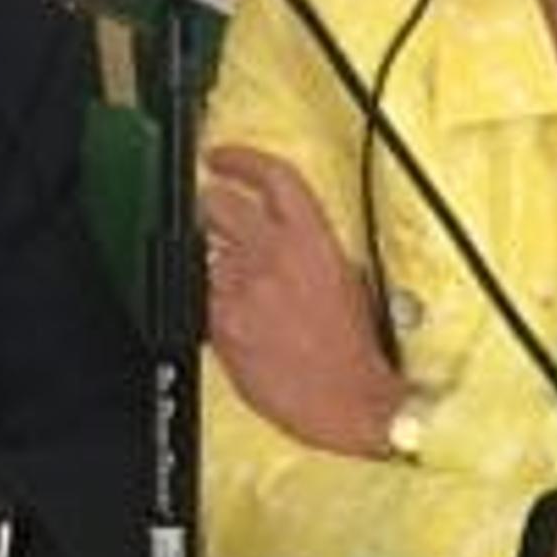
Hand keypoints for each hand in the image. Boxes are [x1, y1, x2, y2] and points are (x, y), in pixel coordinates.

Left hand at [202, 144, 406, 457]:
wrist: (348, 401)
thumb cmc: (355, 352)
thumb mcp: (350, 282)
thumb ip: (312, 251)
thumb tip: (288, 238)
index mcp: (314, 241)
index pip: (272, 177)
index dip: (241, 158)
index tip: (222, 156)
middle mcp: (273, 257)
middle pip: (219, 204)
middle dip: (212, 205)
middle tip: (214, 213)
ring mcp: (242, 288)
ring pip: (203, 252)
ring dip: (214, 260)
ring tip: (238, 284)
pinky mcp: (222, 323)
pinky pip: (201, 297)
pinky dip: (211, 301)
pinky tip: (235, 317)